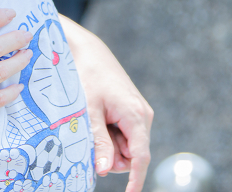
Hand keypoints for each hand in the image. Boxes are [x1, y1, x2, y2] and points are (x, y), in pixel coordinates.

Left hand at [60, 17, 152, 191]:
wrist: (89, 52)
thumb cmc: (88, 77)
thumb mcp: (89, 111)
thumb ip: (99, 141)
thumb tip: (106, 171)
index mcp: (136, 116)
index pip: (141, 157)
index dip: (136, 179)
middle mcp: (142, 116)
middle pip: (131, 155)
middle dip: (111, 155)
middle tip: (91, 133)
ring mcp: (138, 114)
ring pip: (125, 146)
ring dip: (108, 143)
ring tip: (93, 119)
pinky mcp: (131, 113)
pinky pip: (121, 135)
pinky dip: (108, 134)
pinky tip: (97, 117)